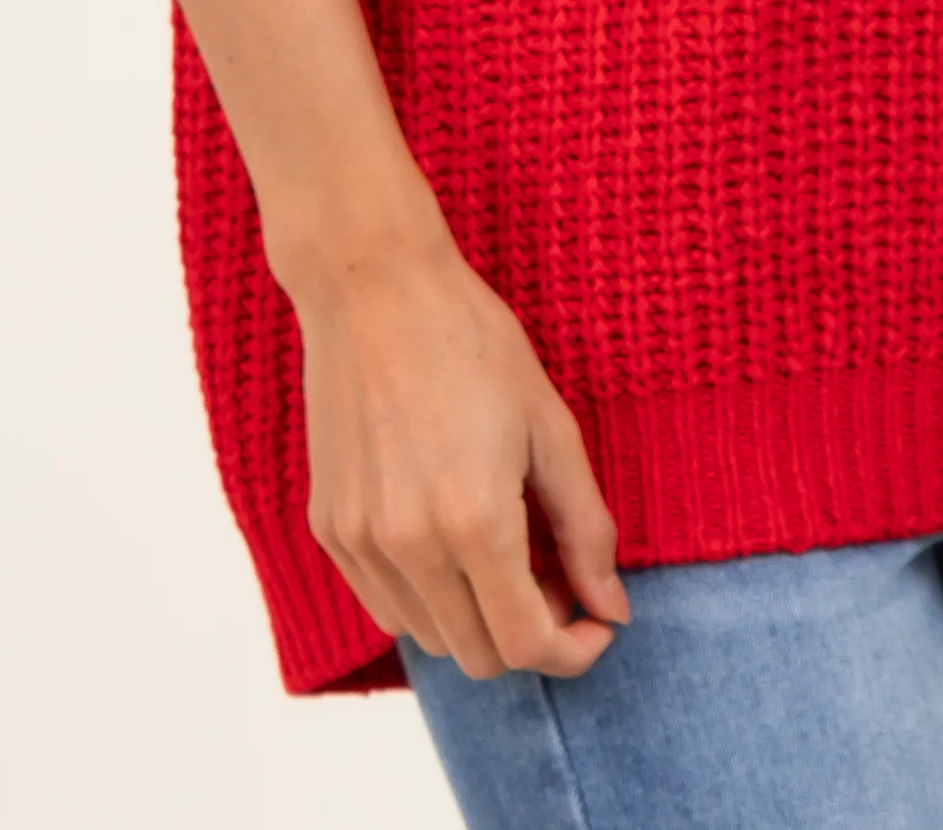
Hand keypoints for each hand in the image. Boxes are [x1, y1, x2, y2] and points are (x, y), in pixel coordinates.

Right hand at [286, 222, 633, 679]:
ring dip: (477, 619)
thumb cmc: (471, 340)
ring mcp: (359, 541)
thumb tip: (613, 607)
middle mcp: (408, 545)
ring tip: (505, 549)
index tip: (597, 625)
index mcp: (474, 520)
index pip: (526, 646)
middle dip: (531, 635)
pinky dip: (427, 597)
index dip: (573, 652)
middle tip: (558, 577)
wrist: (371, 286)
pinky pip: (385, 604)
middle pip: (479, 656)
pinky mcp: (329, 527)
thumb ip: (585, 527)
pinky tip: (451, 535)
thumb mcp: (549, 425)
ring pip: (429, 638)